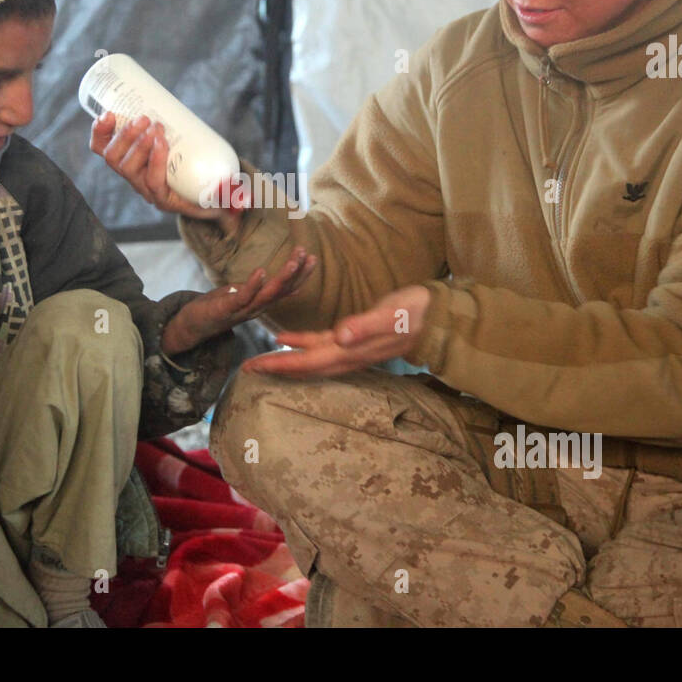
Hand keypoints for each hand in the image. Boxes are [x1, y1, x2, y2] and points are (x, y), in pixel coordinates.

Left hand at [90, 112, 245, 235]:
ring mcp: (127, 171)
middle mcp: (140, 186)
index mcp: (162, 197)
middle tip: (153, 122)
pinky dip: (100, 133)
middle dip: (137, 144)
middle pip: (127, 168)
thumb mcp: (220, 198)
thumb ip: (234, 198)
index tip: (164, 139)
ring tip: (140, 117)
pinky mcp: (119, 156)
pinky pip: (100, 147)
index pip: (152, 183)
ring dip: (123, 136)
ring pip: (113, 158)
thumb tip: (245, 200)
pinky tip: (105, 115)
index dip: (154, 161)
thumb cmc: (203, 191)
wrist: (182, 185)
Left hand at [160, 247, 317, 354]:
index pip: (287, 289)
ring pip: (267, 295)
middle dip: (297, 273)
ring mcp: (242, 310)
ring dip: (282, 278)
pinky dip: (253, 285)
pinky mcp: (227, 309)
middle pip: (282, 291)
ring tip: (293, 261)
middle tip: (309, 255)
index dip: (301, 275)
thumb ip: (263, 290)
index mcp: (261, 303)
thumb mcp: (244, 295)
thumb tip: (283, 284)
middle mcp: (257, 308)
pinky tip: (261, 271)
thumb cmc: (218, 307)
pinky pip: (243, 297)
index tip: (313, 258)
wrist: (191, 326)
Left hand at [240, 284, 431, 377]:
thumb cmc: (415, 312)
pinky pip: (320, 346)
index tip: (254, 368)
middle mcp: (347, 355)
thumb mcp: (392, 315)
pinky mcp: (353, 338)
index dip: (280, 365)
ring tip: (259, 360)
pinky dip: (301, 344)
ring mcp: (350, 349)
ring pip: (309, 359)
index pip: (308, 363)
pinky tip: (285, 339)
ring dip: (284, 360)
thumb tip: (340, 337)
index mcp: (352, 351)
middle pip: (304, 366)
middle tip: (246, 369)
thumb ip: (366, 326)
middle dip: (275, 368)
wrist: (436, 315)